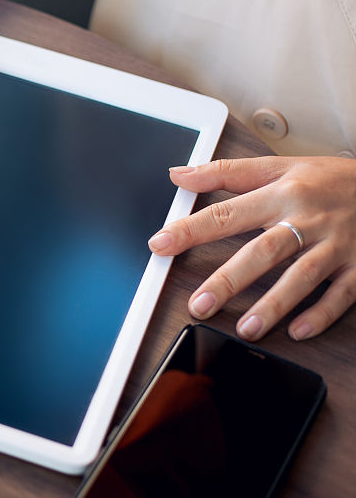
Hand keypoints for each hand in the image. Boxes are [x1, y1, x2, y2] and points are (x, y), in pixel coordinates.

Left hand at [148, 156, 355, 340]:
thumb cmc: (332, 179)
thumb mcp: (281, 166)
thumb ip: (227, 172)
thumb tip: (179, 174)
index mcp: (282, 193)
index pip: (227, 212)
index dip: (190, 229)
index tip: (159, 244)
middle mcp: (307, 220)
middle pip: (262, 251)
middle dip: (228, 280)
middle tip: (198, 305)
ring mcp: (337, 245)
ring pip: (302, 277)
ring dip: (274, 305)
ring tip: (246, 329)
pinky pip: (342, 294)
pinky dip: (321, 314)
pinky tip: (298, 331)